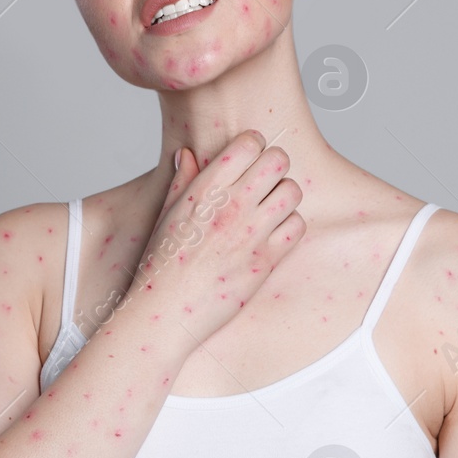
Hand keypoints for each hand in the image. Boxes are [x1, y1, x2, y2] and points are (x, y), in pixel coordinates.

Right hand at [123, 129, 304, 346]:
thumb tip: (186, 154)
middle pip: (278, 160)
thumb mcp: (165, 216)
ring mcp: (250, 233)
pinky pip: (297, 226)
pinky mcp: (265, 261)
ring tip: (271, 208)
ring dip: (285, 196)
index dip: (254, 147)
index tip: (250, 160)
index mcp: (204, 190)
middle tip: (266, 182)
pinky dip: (290, 226)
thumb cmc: (161, 266)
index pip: (249, 143)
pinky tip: (274, 234)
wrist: (164, 313)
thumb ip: (181, 181)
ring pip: (292, 191)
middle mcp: (229, 206)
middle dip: (275, 166)